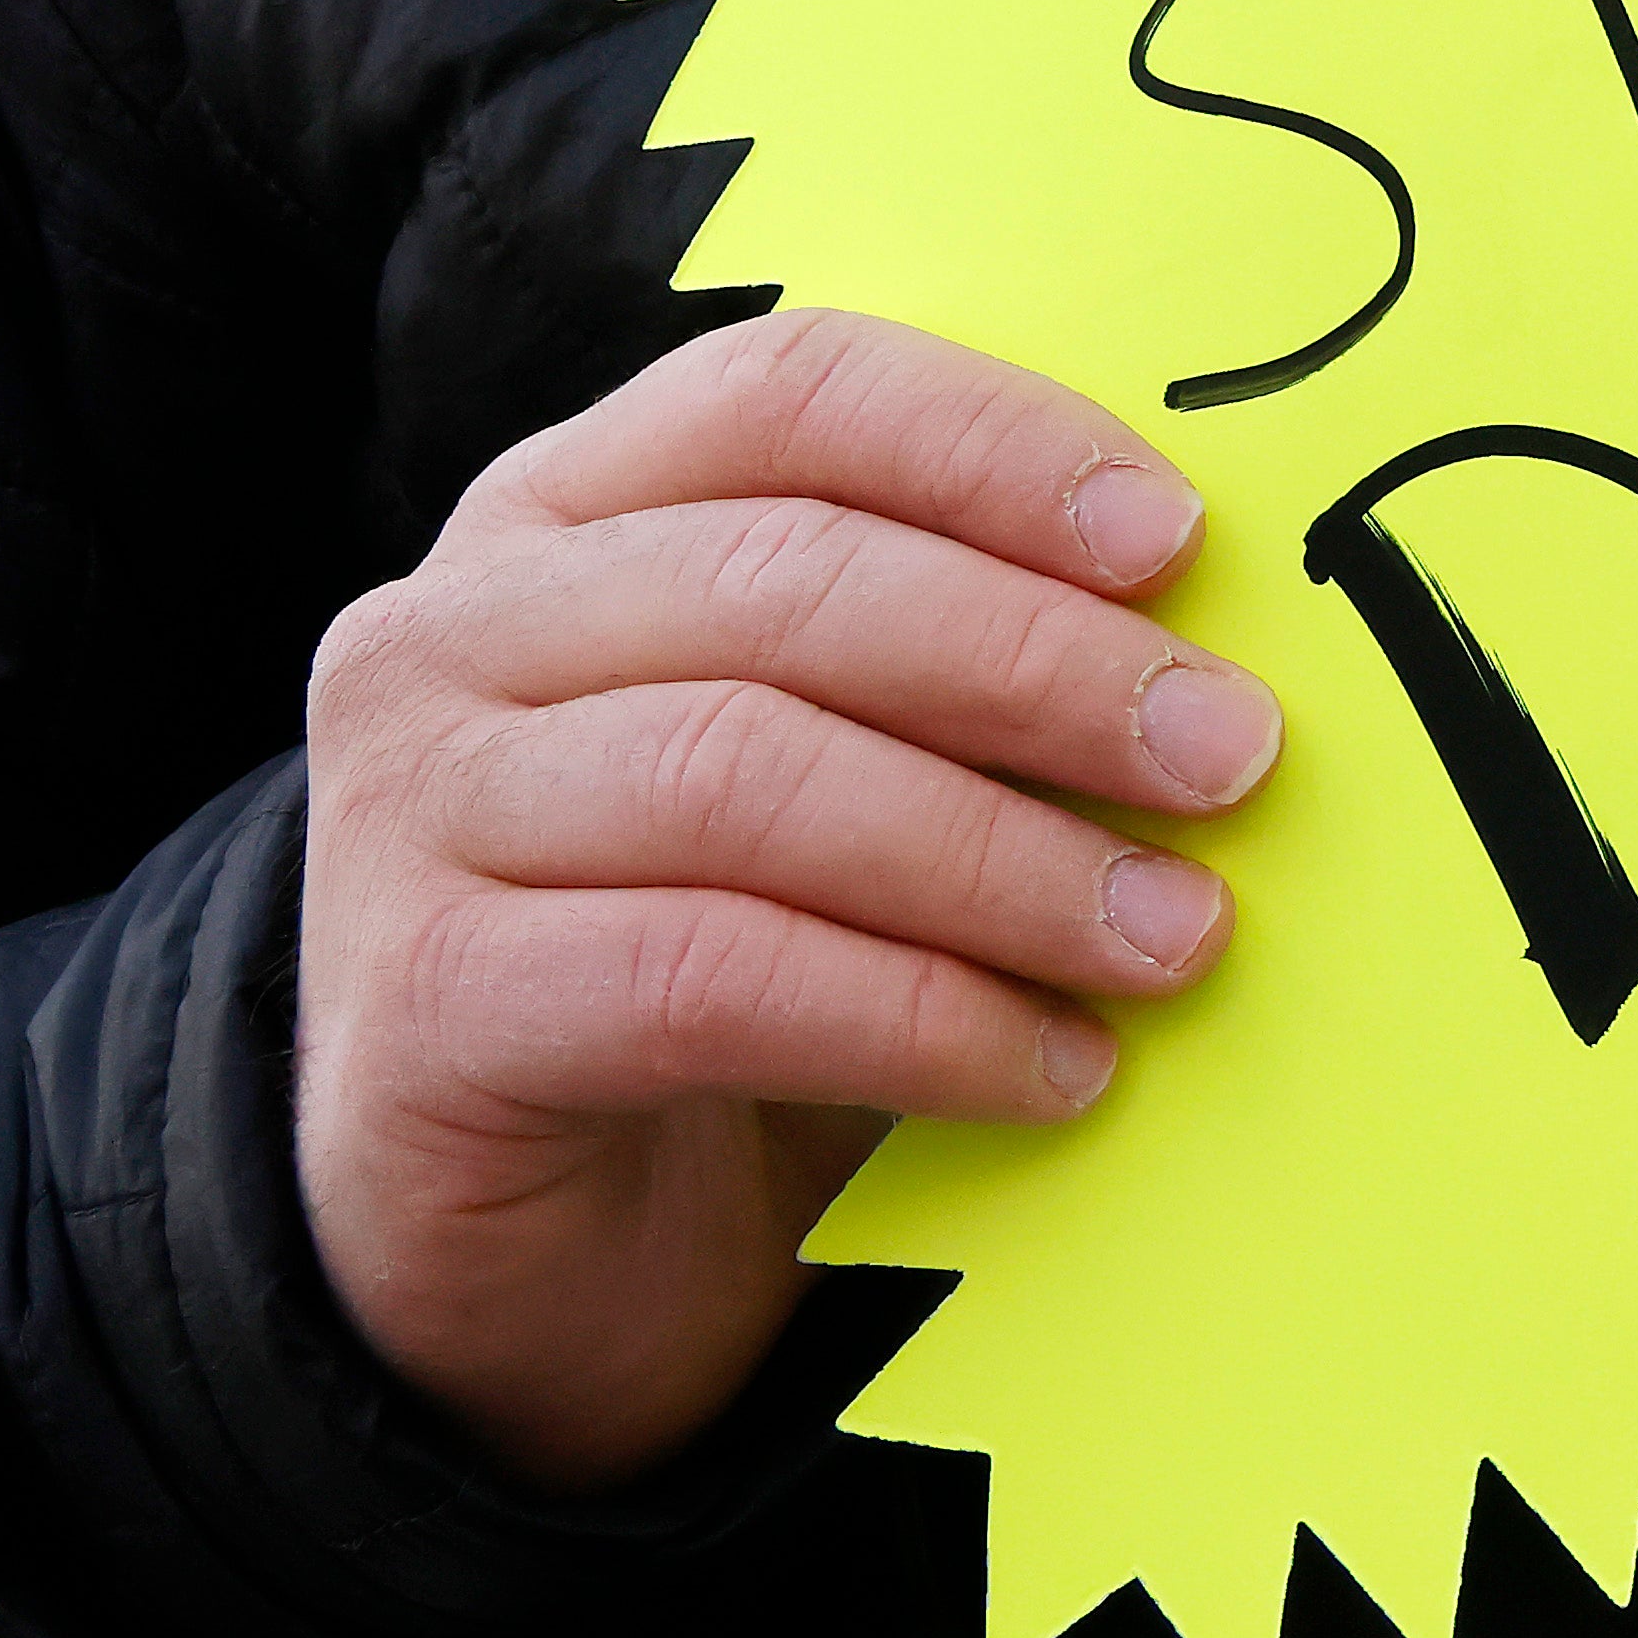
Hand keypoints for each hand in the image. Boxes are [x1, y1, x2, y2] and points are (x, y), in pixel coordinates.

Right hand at [296, 307, 1270, 1490]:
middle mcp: (455, 630)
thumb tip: (1213, 667)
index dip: (989, 445)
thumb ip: (953, 677)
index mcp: (567, 510)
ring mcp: (411, 813)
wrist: (519, 1242)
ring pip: (746, 777)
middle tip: (1226, 756)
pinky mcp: (426, 1004)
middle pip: (782, 580)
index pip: (788, 395)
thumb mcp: (830, 769)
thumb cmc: (714, 954)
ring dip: (1001, 859)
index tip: (1176, 538)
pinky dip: (915, 1020)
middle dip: (1039, 665)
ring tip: (1173, 936)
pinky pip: (707, 978)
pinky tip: (1050, 1070)